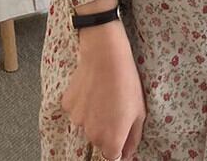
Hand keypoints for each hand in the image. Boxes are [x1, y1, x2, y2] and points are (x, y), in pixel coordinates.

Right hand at [61, 20, 145, 160]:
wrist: (106, 56)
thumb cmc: (127, 82)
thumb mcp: (139, 112)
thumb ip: (133, 138)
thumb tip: (127, 155)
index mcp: (111, 140)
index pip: (112, 156)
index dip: (118, 144)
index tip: (121, 130)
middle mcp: (91, 136)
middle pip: (98, 139)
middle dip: (106, 128)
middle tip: (114, 105)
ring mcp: (77, 121)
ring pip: (86, 124)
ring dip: (93, 115)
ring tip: (103, 94)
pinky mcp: (68, 105)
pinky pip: (76, 110)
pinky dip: (82, 103)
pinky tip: (91, 88)